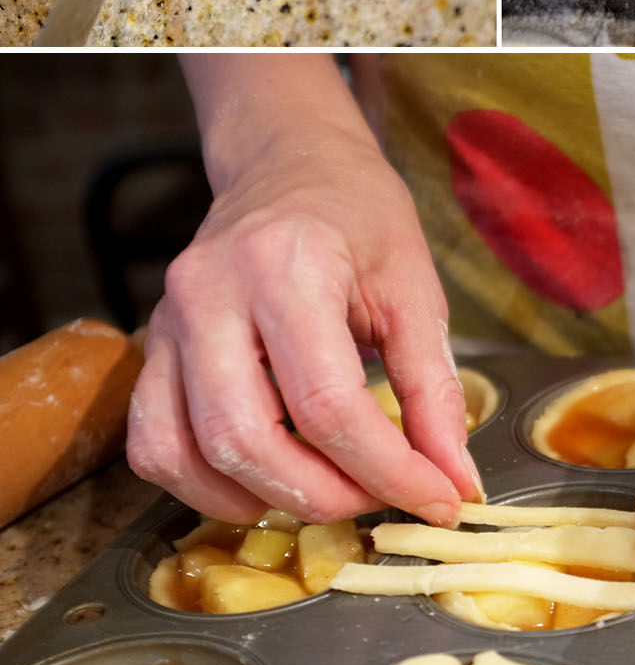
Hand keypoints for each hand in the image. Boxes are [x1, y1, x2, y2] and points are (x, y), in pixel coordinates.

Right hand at [127, 129, 480, 527]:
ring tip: (332, 492)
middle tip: (383, 500)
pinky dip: (206, 486)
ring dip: (263, 499)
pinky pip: (153, 445)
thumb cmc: (359, 217)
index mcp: (286, 268)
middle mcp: (210, 296)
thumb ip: (435, 388)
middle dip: (325, 495)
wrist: (290, 164)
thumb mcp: (415, 288)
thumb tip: (456, 480)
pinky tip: (267, 480)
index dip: (388, 470)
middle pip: (246, 439)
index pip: (328, 404)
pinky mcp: (150, 349)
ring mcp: (166, 323)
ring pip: (187, 453)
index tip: (439, 499)